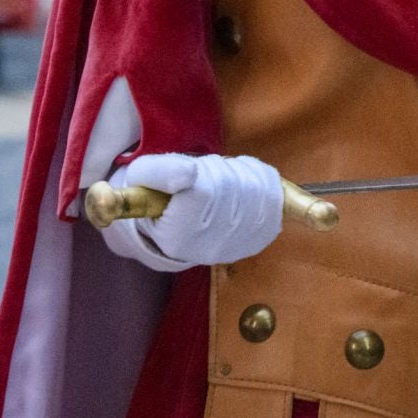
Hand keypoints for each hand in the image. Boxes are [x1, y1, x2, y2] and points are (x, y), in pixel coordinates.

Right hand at [122, 153, 283, 265]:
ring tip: (220, 178)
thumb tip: (189, 173)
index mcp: (177, 238)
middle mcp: (211, 248)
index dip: (197, 171)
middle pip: (230, 187)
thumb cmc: (160, 195)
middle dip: (217, 169)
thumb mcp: (144, 177)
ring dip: (239, 171)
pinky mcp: (263, 235)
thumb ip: (159, 172)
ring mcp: (241, 244)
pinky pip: (273, 192)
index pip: (201, 193)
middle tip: (203, 174)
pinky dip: (260, 177)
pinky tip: (241, 183)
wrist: (181, 224)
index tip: (189, 173)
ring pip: (255, 187)